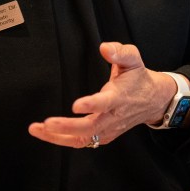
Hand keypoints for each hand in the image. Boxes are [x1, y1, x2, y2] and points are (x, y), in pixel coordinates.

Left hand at [28, 42, 182, 148]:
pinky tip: (46, 133)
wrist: (152, 100)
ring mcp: (108, 129)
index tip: (76, 105)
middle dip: (66, 127)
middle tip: (46, 123)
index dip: (91, 105)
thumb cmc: (138, 77)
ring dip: (58, 137)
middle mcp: (113, 116)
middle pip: (89, 128)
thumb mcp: (133, 58)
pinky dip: (63, 140)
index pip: (104, 103)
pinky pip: (82, 142)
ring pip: (82, 139)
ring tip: (37, 129)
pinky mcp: (103, 135)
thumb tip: (104, 48)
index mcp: (119, 97)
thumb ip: (120, 51)